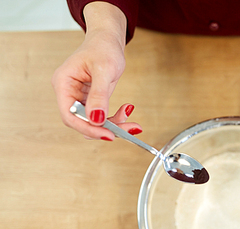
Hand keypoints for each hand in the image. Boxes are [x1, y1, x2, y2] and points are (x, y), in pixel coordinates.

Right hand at [51, 2, 139, 139]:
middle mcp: (68, 93)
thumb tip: (96, 119)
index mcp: (63, 84)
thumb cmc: (103, 48)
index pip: (69, 115)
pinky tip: (128, 109)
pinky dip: (115, 118)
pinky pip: (101, 116)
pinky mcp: (91, 100)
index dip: (88, 128)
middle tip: (129, 128)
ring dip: (113, 125)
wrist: (108, 39)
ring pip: (93, 122)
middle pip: (82, 122)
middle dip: (105, 128)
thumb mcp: (103, 70)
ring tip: (132, 122)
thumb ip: (99, 95)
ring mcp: (79, 98)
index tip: (109, 134)